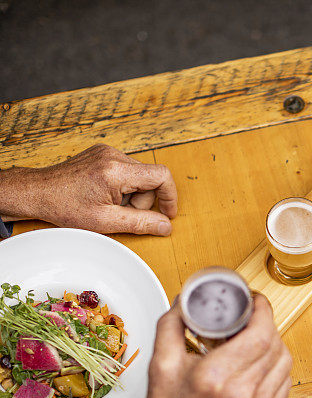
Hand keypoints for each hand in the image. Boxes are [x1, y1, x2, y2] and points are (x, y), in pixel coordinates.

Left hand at [0, 144, 176, 235]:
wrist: (37, 193)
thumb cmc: (65, 207)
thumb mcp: (106, 222)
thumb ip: (140, 223)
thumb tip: (165, 226)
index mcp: (116, 171)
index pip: (161, 176)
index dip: (170, 196)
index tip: (167, 213)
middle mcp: (114, 155)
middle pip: (150, 178)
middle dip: (143, 200)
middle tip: (123, 213)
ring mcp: (107, 152)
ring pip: (139, 175)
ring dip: (132, 193)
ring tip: (109, 204)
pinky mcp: (102, 153)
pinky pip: (127, 170)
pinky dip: (122, 185)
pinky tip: (104, 194)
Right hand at [136, 295, 291, 397]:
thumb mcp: (159, 366)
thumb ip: (172, 326)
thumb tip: (185, 300)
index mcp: (215, 377)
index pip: (259, 333)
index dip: (263, 311)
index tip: (255, 301)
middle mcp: (241, 393)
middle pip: (274, 343)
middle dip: (265, 323)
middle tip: (251, 318)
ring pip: (284, 361)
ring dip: (274, 344)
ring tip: (255, 340)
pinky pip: (284, 382)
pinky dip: (277, 367)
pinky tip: (260, 363)